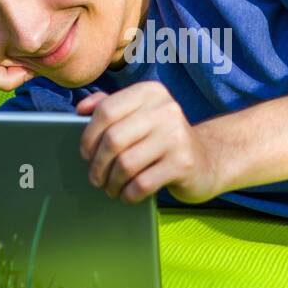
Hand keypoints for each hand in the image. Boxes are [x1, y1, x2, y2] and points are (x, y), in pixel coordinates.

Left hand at [76, 81, 222, 204]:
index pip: (106, 110)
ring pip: (126, 164)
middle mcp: (166, 109)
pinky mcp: (183, 163)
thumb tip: (81, 108)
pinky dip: (129, 194)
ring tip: (111, 188)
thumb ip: (110, 106)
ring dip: (112, 182)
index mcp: (151, 92)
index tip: (86, 153)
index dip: (89, 136)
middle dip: (98, 164)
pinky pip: (142, 183)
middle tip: (95, 177)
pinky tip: (127, 195)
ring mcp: (177, 136)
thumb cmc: (162, 138)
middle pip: (113, 139)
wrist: (205, 160)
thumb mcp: (139, 115)